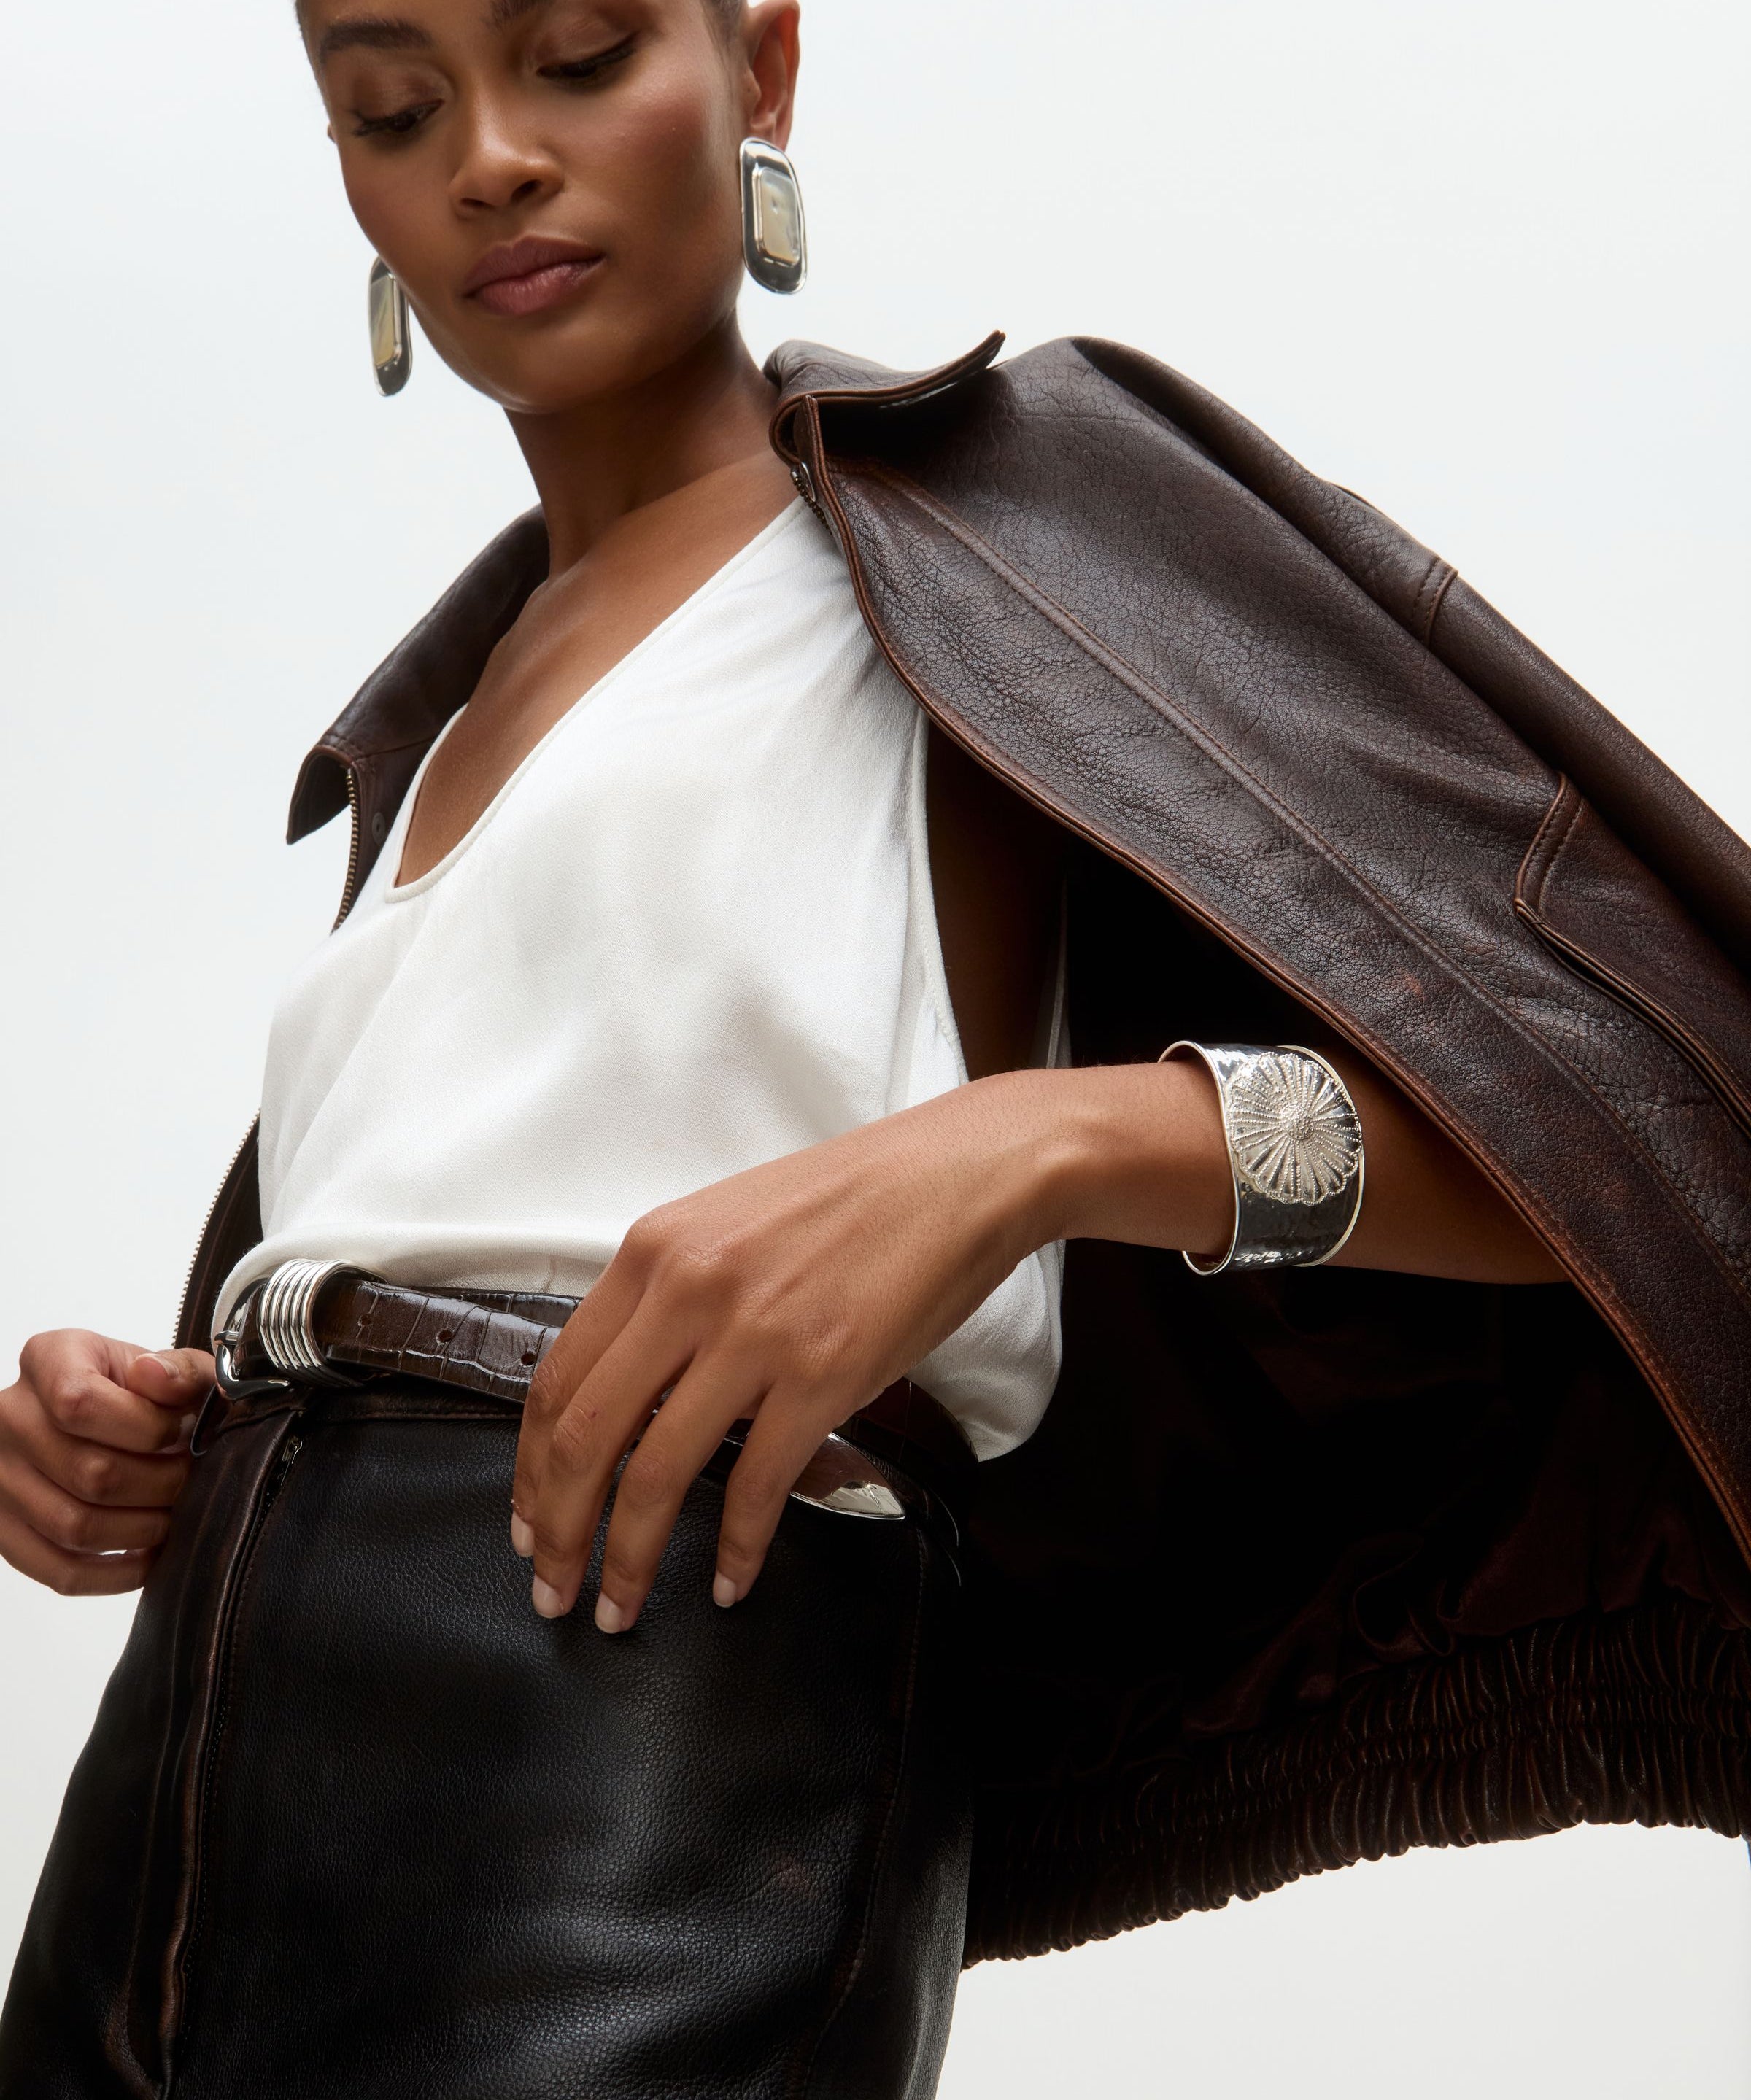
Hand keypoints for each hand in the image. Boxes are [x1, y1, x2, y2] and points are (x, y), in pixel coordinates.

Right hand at [0, 1332, 213, 1594]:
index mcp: (48, 1360)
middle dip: (160, 1484)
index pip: (80, 1404)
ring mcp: (0, 1478)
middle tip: (189, 1480)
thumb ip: (180, 1370)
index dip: (146, 1428)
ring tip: (172, 1512)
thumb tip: (157, 1378)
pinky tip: (149, 1556)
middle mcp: (10, 1417)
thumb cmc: (135, 1388)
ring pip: (75, 1527)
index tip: (181, 1431)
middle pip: (88, 1473)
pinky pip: (59, 1571)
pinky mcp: (7, 1529)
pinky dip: (114, 1575)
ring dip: (142, 1529)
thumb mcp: (167, 1364)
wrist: (101, 1412)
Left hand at [511, 1072, 1074, 1632]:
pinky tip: (730, 1580)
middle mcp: (689, 1290)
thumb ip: (668, 1299)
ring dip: (629, 1558)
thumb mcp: (727, 1227)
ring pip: (655, 1473)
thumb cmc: (852, 1200)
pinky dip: (737, 1549)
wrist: (956, 1175)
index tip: (530, 1522)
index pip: (556, 1378)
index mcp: (654, 1251)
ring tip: (621, 1607)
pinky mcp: (822, 1376)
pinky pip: (756, 1486)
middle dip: (558, 1532)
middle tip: (555, 1589)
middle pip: (585, 1437)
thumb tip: (629, 1393)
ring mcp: (753, 1335)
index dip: (530, 1469)